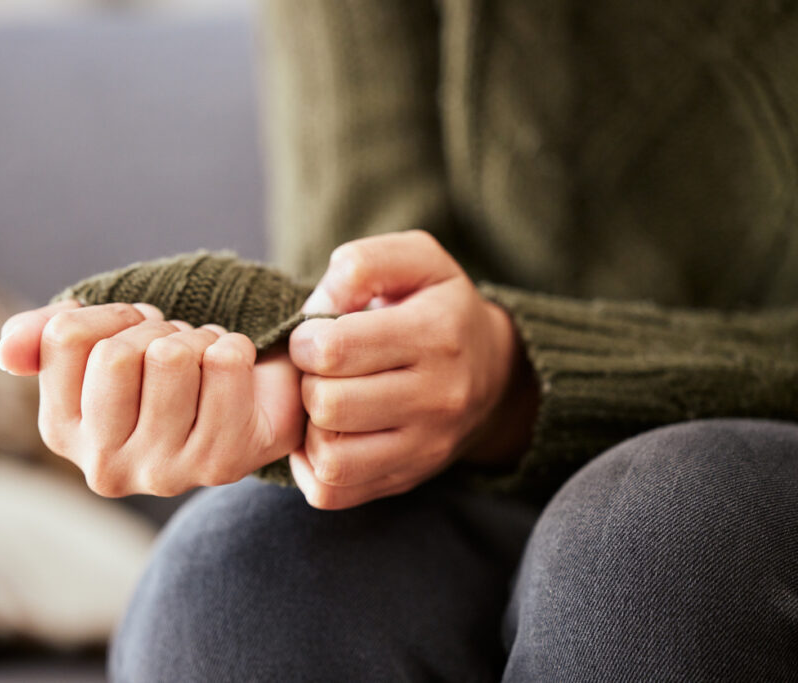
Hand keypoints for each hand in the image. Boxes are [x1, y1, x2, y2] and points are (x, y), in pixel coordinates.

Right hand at [0, 300, 304, 496]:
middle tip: (175, 350)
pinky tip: (233, 374)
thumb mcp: (101, 344)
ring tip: (203, 362)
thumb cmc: (168, 370)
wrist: (252, 401)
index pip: (67, 336)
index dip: (114, 316)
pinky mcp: (220, 464)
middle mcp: (103, 466)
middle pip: (117, 354)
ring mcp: (162, 473)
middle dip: (156, 331)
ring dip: (197, 339)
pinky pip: (225, 362)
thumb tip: (8, 350)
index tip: (137, 332)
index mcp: (62, 432)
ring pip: (172, 356)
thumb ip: (44, 337)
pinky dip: (234, 347)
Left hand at [288, 230, 537, 508]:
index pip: (336, 349)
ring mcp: (426, 447)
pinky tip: (323, 436)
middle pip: (328, 405)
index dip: (305, 339)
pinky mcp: (408, 480)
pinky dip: (312, 467)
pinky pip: (333, 491)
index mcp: (436, 334)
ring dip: (310, 428)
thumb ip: (362, 264)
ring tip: (322, 403)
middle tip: (318, 371)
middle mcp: (438, 398)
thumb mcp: (415, 261)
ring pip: (330, 456)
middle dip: (307, 382)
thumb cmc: (438, 307)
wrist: (494, 373)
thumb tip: (318, 309)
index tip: (315, 336)